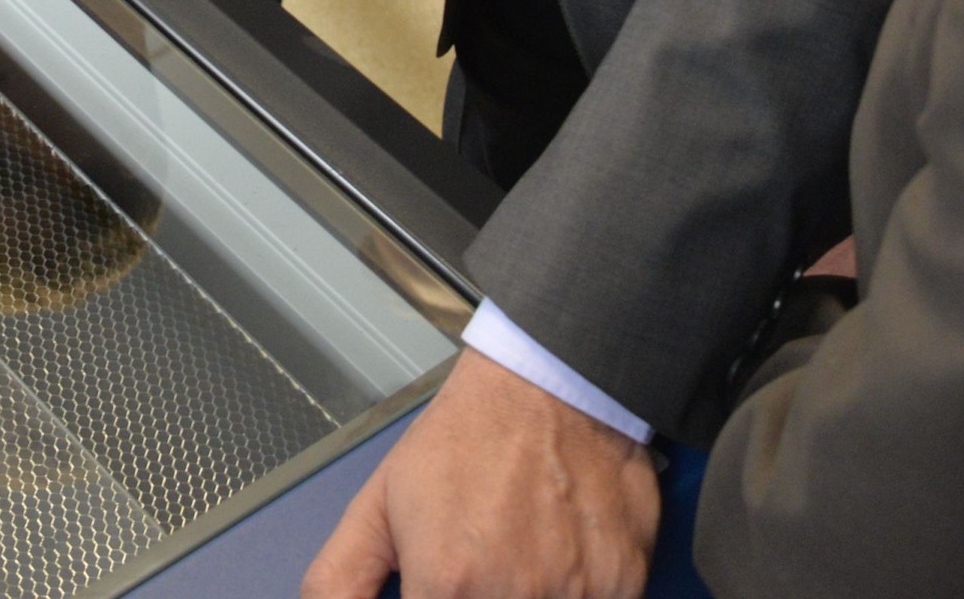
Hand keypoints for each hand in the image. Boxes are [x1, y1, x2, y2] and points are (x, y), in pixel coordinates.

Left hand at [298, 351, 657, 598]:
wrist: (550, 386)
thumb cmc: (468, 440)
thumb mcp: (377, 505)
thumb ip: (339, 581)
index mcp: (448, 586)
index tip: (438, 594)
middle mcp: (516, 597)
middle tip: (480, 572)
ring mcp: (577, 595)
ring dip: (527, 597)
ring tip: (518, 561)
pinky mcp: (624, 585)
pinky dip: (574, 593)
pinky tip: (557, 561)